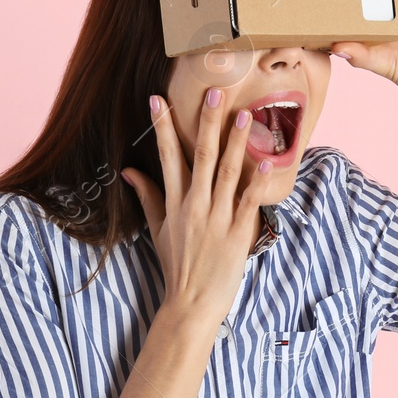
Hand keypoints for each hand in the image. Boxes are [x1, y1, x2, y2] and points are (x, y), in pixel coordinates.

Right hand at [121, 90, 274, 328]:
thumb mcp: (157, 231)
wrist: (190, 305)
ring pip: (228, 173)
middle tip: (215, 92)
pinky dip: (258, 182)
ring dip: (237, 142)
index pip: (167, 157)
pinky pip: (249, 203)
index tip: (157, 99)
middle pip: (202, 156)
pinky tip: (268, 161)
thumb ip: (147, 197)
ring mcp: (217, 219)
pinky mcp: (238, 235)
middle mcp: (195, 206)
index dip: (163, 127)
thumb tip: (129, 171)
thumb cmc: (177, 267)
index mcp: (175, 203)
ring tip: (246, 114)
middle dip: (208, 123)